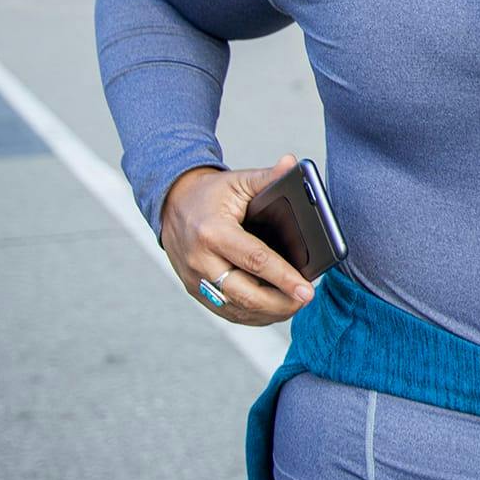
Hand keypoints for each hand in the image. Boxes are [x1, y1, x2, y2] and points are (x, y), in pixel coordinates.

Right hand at [158, 154, 314, 325]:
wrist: (172, 205)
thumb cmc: (211, 194)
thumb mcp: (238, 181)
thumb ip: (268, 176)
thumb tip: (293, 163)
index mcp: (213, 232)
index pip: (255, 260)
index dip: (284, 277)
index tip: (308, 289)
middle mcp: (200, 260)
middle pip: (245, 294)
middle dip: (280, 302)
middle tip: (306, 299)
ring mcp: (194, 279)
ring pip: (236, 309)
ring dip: (268, 313)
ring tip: (295, 305)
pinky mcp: (194, 290)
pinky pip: (226, 311)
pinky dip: (251, 316)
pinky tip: (272, 311)